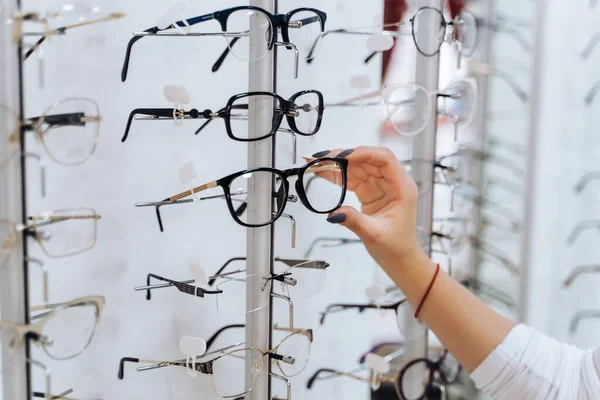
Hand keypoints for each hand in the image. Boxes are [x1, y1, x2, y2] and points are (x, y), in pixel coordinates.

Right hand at [311, 146, 426, 272]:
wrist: (399, 259)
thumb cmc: (396, 246)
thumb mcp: (375, 234)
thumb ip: (354, 221)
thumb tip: (334, 213)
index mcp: (402, 187)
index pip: (384, 159)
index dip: (363, 153)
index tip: (343, 156)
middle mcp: (392, 182)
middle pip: (368, 159)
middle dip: (344, 156)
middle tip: (322, 159)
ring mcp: (380, 185)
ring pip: (358, 166)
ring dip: (337, 164)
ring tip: (316, 164)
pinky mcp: (369, 191)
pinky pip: (353, 177)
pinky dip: (338, 175)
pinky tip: (323, 172)